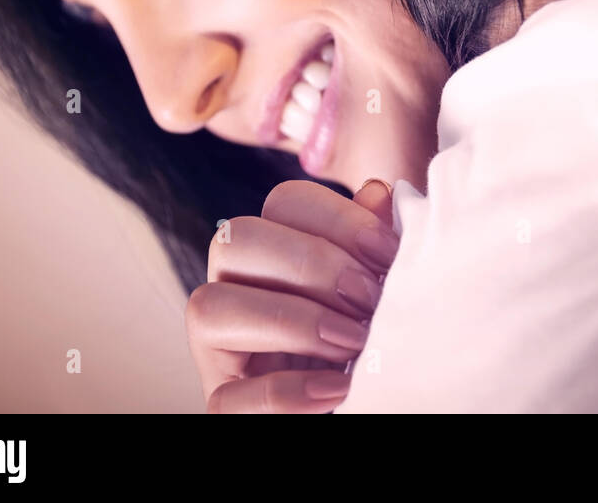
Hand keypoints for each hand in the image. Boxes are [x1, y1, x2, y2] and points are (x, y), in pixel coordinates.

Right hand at [186, 178, 397, 411]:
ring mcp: (217, 349)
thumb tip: (377, 192)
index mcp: (274, 249)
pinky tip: (336, 391)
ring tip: (352, 344)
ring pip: (209, 307)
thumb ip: (378, 243)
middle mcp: (232, 287)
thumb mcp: (384, 288)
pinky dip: (286, 393)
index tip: (388, 254)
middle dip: (311, 264)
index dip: (340, 219)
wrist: (373, 398)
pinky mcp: (222, 406)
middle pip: (236, 238)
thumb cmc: (375, 340)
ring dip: (291, 321)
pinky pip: (227, 397)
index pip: (284, 201)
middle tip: (367, 300)